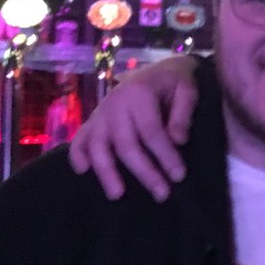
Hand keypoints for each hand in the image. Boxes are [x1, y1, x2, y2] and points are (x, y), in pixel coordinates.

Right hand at [70, 55, 199, 201]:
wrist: (157, 68)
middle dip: (144, 172)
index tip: (179, 176)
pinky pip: (79, 138)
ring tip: (117, 195)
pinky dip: (77, 154)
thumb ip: (183, 113)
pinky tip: (82, 172)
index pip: (151, 131)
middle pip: (126, 144)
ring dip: (106, 172)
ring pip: (98, 145)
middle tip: (162, 194)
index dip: (165, 155)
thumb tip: (178, 140)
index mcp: (139, 93)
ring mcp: (100, 112)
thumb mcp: (187, 89)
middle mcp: (115, 103)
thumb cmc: (174, 82)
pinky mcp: (93, 120)